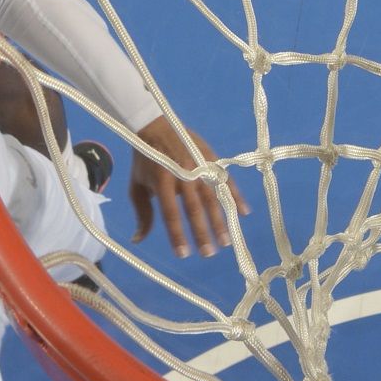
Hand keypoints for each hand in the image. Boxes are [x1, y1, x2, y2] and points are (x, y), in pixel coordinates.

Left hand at [127, 117, 248, 258]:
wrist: (155, 126)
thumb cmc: (145, 161)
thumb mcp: (137, 185)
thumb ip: (142, 213)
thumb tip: (138, 240)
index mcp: (161, 181)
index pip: (171, 213)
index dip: (177, 235)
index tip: (183, 254)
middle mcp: (183, 174)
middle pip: (195, 208)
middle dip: (202, 232)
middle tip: (208, 254)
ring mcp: (199, 166)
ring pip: (213, 197)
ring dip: (220, 220)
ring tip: (225, 242)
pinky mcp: (211, 159)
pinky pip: (226, 180)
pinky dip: (236, 197)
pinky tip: (243, 213)